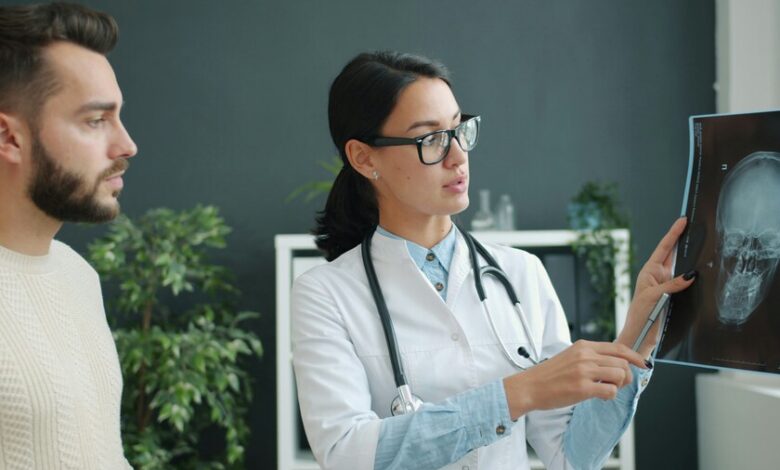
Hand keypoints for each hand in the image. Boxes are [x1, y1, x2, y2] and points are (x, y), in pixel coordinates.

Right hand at [503, 340, 647, 419]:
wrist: (530, 386)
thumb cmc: (549, 375)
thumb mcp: (570, 357)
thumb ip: (590, 357)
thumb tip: (613, 364)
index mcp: (584, 346)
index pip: (618, 348)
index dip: (634, 357)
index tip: (643, 364)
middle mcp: (585, 355)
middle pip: (622, 362)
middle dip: (626, 376)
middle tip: (617, 384)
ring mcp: (584, 371)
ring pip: (619, 375)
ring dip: (618, 386)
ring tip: (605, 389)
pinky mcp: (582, 387)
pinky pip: (610, 390)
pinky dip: (609, 395)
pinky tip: (599, 396)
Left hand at [615, 217, 696, 357]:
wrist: (640, 337)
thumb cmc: (640, 316)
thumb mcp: (654, 297)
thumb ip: (672, 285)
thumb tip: (691, 274)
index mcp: (649, 271)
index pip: (664, 248)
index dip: (673, 234)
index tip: (682, 220)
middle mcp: (658, 276)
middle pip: (673, 254)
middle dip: (683, 240)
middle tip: (695, 226)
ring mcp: (666, 285)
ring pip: (681, 268)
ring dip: (690, 258)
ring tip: (701, 244)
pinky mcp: (673, 296)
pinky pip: (685, 282)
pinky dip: (693, 276)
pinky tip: (702, 272)